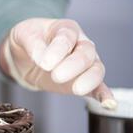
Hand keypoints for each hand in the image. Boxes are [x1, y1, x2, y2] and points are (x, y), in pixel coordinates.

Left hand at [1, 18, 115, 107]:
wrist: (25, 57)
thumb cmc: (29, 41)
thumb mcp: (23, 35)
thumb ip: (32, 43)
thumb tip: (41, 58)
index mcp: (66, 29)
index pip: (66, 37)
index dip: (57, 50)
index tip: (45, 63)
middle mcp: (80, 45)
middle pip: (86, 53)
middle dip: (73, 65)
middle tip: (56, 75)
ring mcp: (85, 65)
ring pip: (96, 70)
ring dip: (88, 80)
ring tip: (76, 90)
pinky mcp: (83, 83)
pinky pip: (98, 89)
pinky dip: (104, 96)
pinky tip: (108, 104)